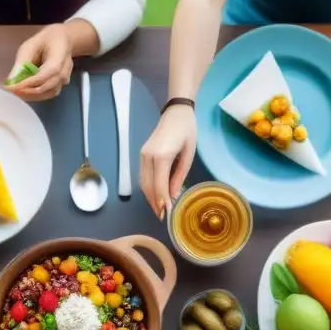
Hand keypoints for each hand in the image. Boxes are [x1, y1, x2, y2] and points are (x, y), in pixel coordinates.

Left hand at [7, 24, 73, 101]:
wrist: (62, 41)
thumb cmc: (45, 41)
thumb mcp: (30, 46)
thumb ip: (21, 62)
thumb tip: (11, 79)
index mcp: (58, 59)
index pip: (42, 77)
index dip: (26, 84)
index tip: (11, 87)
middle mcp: (63, 73)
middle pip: (44, 88)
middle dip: (26, 91)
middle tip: (11, 90)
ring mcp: (64, 81)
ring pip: (46, 94)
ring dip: (30, 95)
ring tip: (16, 91)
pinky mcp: (60, 86)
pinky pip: (47, 94)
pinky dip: (35, 95)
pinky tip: (25, 92)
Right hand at [139, 104, 196, 219]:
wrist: (176, 112)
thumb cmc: (187, 131)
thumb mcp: (188, 154)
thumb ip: (179, 176)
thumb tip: (172, 195)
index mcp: (162, 155)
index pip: (159, 185)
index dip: (162, 202)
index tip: (166, 214)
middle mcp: (148, 157)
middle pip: (148, 186)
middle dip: (154, 203)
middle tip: (162, 217)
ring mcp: (142, 155)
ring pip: (142, 183)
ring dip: (150, 198)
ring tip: (159, 210)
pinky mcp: (142, 155)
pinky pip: (142, 176)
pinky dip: (148, 189)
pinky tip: (155, 195)